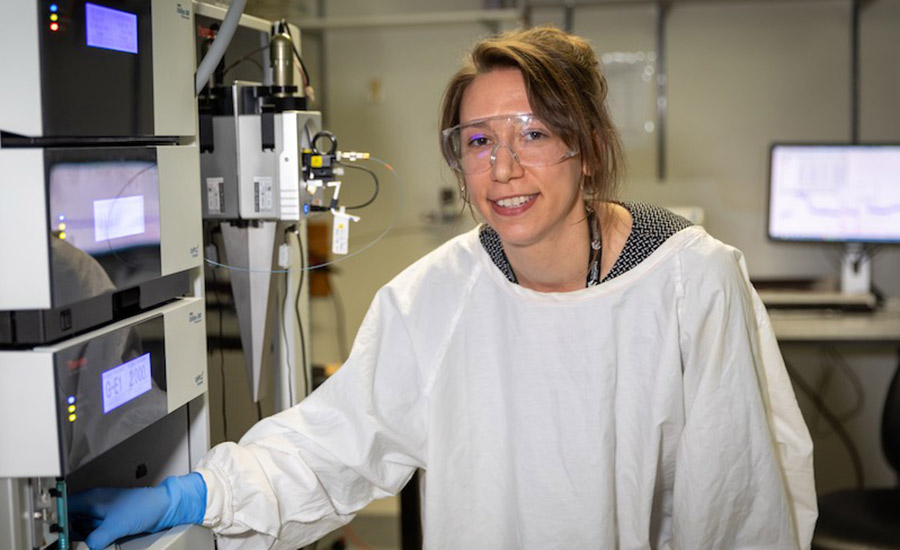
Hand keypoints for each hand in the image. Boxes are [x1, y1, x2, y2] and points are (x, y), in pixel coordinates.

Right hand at [68, 472, 206, 549]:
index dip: (58, 520)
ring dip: (82, 535)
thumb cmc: (143, 506)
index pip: (65, 507)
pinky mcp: (110, 520)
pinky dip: (93, 536)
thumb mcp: (116, 525)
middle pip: (72, 519)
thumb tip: (88, 547)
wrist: (163, 507)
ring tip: (85, 541)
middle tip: (68, 542)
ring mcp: (103, 512)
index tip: (54, 533)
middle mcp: (95, 504)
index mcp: (92, 498)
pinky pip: (94, 530)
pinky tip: (97, 541)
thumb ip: (97, 538)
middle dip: (70, 531)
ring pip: (83, 526)